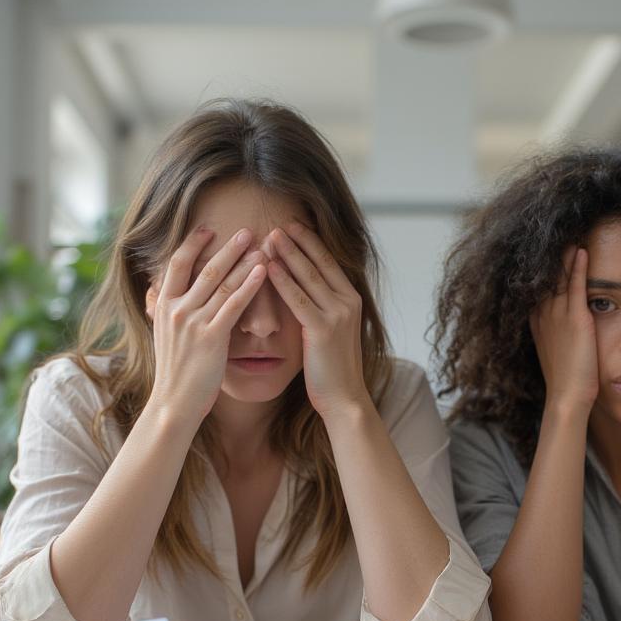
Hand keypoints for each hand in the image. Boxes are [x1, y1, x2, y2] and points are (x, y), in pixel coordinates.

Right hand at [147, 226, 266, 424]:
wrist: (173, 404)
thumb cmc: (174, 373)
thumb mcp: (164, 337)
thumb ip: (167, 313)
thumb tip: (164, 296)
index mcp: (163, 306)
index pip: (176, 265)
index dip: (192, 244)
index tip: (207, 229)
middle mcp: (176, 310)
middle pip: (203, 269)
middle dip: (226, 248)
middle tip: (244, 229)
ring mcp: (193, 322)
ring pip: (221, 283)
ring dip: (243, 262)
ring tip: (260, 245)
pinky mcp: (211, 338)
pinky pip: (234, 305)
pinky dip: (249, 285)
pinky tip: (263, 272)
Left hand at [264, 223, 369, 419]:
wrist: (345, 398)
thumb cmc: (333, 370)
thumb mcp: (333, 333)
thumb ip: (323, 310)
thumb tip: (306, 295)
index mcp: (352, 301)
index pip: (329, 264)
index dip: (311, 243)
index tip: (294, 226)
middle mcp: (348, 303)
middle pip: (320, 264)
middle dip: (299, 241)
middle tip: (279, 222)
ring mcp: (338, 315)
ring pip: (309, 277)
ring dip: (288, 254)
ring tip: (270, 236)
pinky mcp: (323, 330)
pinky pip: (298, 300)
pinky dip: (283, 282)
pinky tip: (269, 268)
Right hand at [530, 246, 597, 414]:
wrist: (567, 396)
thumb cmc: (566, 379)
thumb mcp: (555, 352)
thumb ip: (557, 335)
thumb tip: (564, 330)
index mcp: (537, 322)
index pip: (538, 289)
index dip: (542, 272)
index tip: (546, 254)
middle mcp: (543, 315)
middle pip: (545, 279)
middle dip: (550, 258)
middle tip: (556, 236)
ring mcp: (557, 315)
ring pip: (558, 277)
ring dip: (563, 256)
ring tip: (569, 235)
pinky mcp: (575, 319)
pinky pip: (575, 285)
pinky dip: (577, 266)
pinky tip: (581, 250)